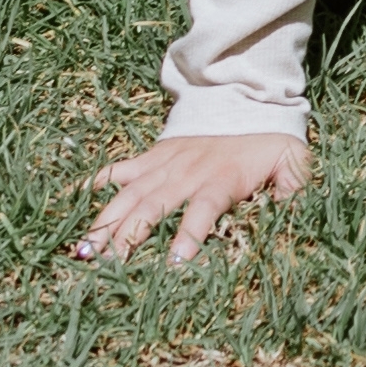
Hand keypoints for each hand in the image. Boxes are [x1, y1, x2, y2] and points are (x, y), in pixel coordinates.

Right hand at [73, 128, 307, 264]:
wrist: (247, 99)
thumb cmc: (271, 142)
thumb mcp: (293, 164)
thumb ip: (295, 190)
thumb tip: (295, 216)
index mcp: (222, 180)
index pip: (203, 210)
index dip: (190, 235)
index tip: (175, 264)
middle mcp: (187, 173)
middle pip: (154, 207)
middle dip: (130, 237)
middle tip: (108, 266)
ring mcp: (165, 164)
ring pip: (129, 194)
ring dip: (106, 221)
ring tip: (84, 249)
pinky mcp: (151, 156)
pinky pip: (118, 169)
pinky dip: (94, 183)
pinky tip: (70, 200)